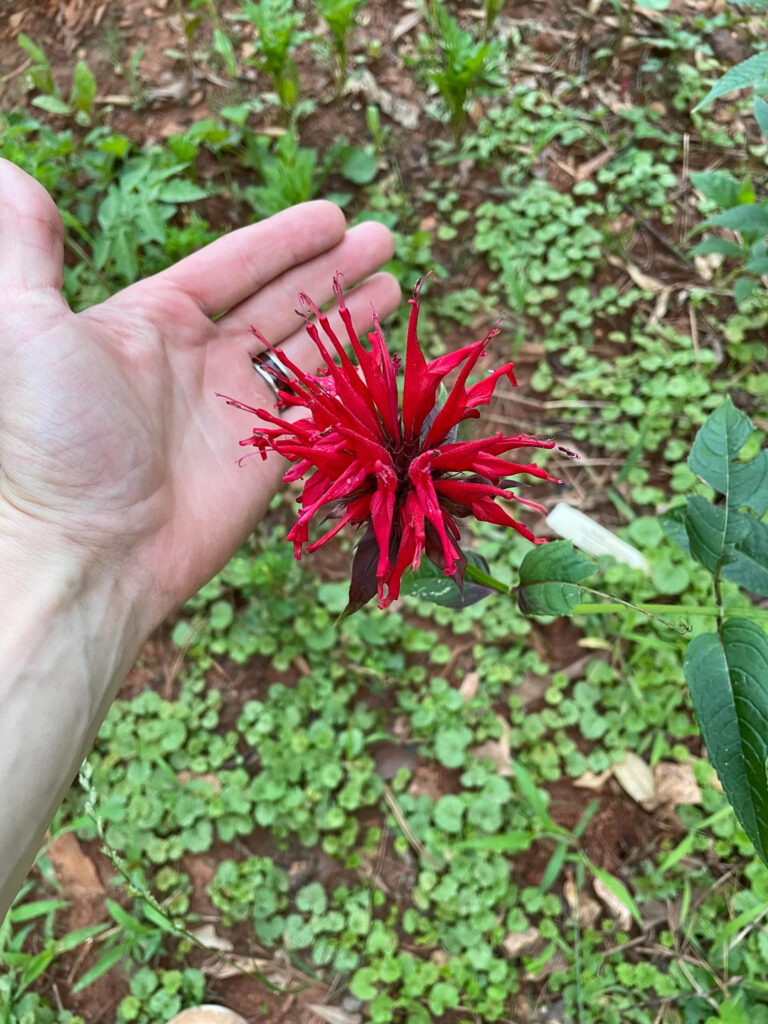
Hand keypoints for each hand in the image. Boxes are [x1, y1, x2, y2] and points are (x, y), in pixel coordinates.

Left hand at [0, 159, 399, 630]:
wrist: (85, 549)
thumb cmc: (52, 440)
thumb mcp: (24, 329)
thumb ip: (24, 249)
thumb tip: (6, 168)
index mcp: (152, 321)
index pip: (232, 267)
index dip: (285, 242)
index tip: (333, 217)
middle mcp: (199, 361)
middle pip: (280, 302)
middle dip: (332, 270)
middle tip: (382, 237)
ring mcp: (233, 411)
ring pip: (306, 351)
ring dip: (349, 318)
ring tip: (395, 284)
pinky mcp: (262, 458)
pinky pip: (315, 410)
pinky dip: (345, 383)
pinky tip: (378, 358)